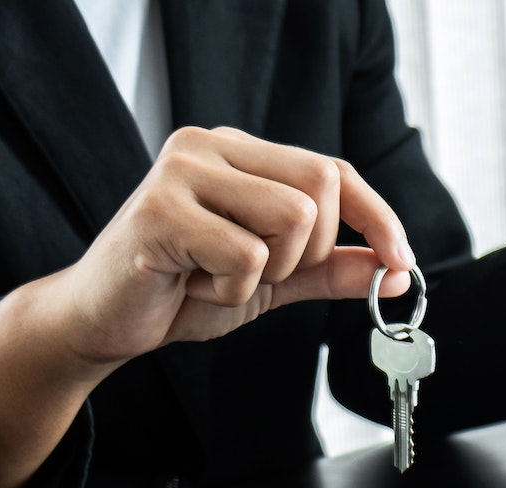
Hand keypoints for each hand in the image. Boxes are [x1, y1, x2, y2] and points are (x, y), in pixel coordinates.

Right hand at [0, 127, 414, 487]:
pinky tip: (190, 284)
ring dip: (268, 273)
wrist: (103, 322)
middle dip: (308, 252)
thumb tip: (397, 271)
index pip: (333, 169)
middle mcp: (211, 146)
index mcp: (241, 152)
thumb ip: (331, 269)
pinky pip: (246, 256)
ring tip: (217, 277)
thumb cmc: (181, 291)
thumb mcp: (274, 280)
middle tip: (260, 275)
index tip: (402, 262)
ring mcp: (181, 171)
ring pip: (291, 219)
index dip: (377, 216)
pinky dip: (231, 290)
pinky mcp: (159, 210)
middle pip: (320, 188)